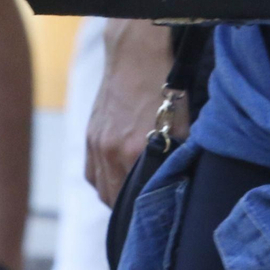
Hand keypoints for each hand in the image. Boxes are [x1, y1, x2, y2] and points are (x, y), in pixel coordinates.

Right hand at [87, 18, 175, 204]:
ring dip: (115, 195)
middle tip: (146, 208)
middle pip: (113, 200)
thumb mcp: (179, 122)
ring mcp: (96, 143)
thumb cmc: (162, 85)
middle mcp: (110, 151)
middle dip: (129, 208)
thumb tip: (179, 179)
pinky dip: (103, 179)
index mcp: (133, 151)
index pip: (135, 200)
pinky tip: (117, 176)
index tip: (155, 215)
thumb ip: (176, 154)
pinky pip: (91, 172)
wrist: (135, 54)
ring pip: (100, 188)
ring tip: (132, 193)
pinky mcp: (89, 135)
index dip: (144, 211)